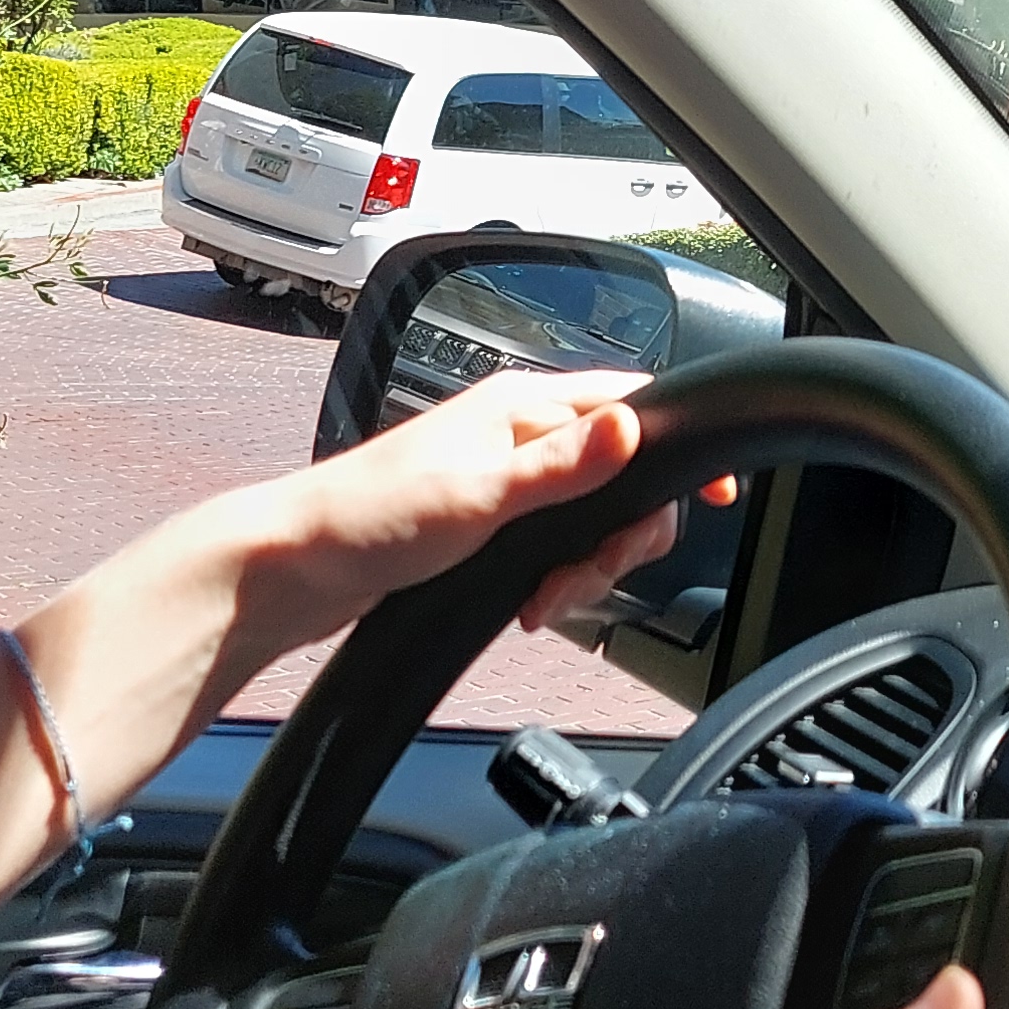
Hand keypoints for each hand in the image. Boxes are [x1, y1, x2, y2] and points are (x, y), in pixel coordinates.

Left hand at [75, 370, 687, 699]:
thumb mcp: (481, 496)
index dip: (678, 448)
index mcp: (524, 407)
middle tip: (580, 578)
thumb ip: (564, 465)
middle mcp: (520, 434)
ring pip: (594, 517)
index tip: (714, 495)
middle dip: (622, 536)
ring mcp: (506, 478)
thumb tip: (634, 427)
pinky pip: (556, 544)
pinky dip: (555, 579)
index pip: (635, 405)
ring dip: (585, 567)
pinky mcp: (489, 521)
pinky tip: (527, 603)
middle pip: (626, 473)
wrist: (294, 572)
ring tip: (542, 599)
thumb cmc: (369, 522)